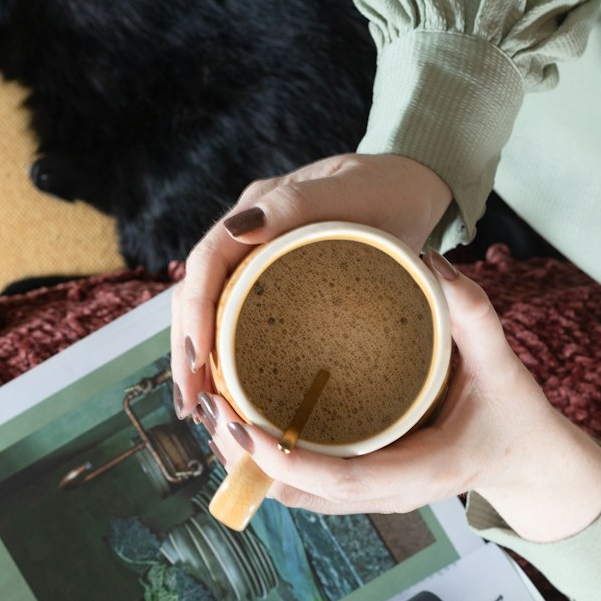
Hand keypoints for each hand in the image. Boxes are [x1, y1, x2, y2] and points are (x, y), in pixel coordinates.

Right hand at [170, 152, 451, 415]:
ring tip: (200, 412)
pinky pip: (240, 323)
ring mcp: (260, 264)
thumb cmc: (386, 189)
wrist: (412, 189)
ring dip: (201, 364)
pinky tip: (230, 396)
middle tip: (191, 406)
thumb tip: (239, 229)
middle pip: (198, 298)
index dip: (194, 314)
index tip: (197, 362)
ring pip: (213, 315)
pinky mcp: (276, 288)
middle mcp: (248, 238)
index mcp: (256, 212)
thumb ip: (297, 204)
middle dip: (187, 353)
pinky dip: (229, 361)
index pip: (206, 265)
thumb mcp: (350, 193)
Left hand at [198, 255, 600, 543]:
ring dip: (250, 461)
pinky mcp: (362, 486)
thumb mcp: (504, 366)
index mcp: (418, 472)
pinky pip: (304, 483)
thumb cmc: (517, 417)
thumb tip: (432, 263)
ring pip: (293, 493)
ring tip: (216, 406)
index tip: (241, 423)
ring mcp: (371, 497)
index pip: (338, 480)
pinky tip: (244, 418)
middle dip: (247, 459)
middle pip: (298, 493)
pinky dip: (269, 459)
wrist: (530, 463)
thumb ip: (473, 316)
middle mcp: (386, 495)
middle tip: (211, 405)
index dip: (283, 458)